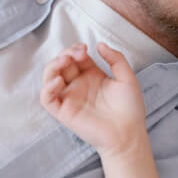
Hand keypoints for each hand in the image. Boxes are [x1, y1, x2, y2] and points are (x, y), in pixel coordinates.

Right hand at [40, 42, 146, 157]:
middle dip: (65, 54)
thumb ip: (116, 59)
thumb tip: (99, 44)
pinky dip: (47, 89)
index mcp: (93, 75)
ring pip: (50, 78)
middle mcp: (79, 85)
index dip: (76, 49)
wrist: (128, 133)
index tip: (85, 48)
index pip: (77, 57)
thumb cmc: (130, 108)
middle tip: (75, 54)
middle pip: (62, 64)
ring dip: (52, 66)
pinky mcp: (64, 111)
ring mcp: (70, 97)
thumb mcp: (127, 78)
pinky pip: (47, 99)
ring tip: (64, 62)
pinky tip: (58, 81)